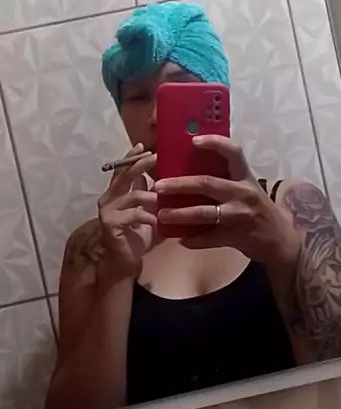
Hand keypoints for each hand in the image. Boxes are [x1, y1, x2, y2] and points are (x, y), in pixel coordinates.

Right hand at [98, 143, 158, 279]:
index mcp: (115, 193)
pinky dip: (148, 216)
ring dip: (151, 196)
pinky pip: (133, 215)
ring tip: (164, 198)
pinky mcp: (111, 225)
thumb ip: (146, 193)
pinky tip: (158, 221)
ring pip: (132, 195)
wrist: (124, 262)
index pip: (122, 169)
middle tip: (154, 156)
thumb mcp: (144, 210)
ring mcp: (108, 211)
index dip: (131, 157)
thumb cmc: (135, 236)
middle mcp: (108, 198)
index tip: (143, 145)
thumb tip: (160, 176)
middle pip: (123, 176)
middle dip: (139, 164)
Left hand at [155, 136, 300, 268]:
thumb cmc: (258, 208)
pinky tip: (180, 238)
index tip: (194, 140)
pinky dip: (193, 239)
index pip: (233, 152)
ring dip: (180, 214)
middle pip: (207, 183)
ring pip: (204, 213)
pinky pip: (209, 238)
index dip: (214, 143)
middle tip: (158, 186)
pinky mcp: (235, 237)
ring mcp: (239, 216)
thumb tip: (190, 167)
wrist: (279, 239)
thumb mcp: (247, 187)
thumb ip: (226, 178)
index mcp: (245, 177)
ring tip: (162, 214)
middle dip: (179, 184)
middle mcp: (243, 193)